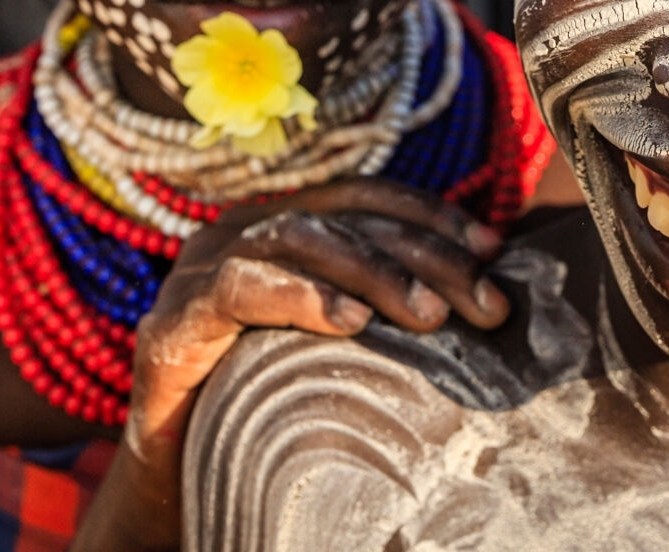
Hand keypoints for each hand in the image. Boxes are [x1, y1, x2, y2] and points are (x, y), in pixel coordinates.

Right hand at [89, 179, 508, 549]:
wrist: (176, 471)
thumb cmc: (265, 401)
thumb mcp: (332, 343)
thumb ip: (381, 306)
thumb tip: (478, 294)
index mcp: (279, 225)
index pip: (364, 197)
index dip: (431, 214)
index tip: (493, 248)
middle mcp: (239, 232)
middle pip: (344, 219)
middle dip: (424, 255)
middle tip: (482, 302)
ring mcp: (201, 269)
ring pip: (300, 239)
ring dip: (374, 271)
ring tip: (431, 314)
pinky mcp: (175, 319)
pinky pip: (242, 287)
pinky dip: (302, 296)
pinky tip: (351, 321)